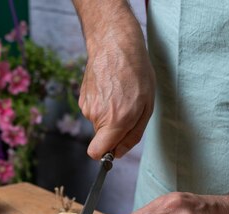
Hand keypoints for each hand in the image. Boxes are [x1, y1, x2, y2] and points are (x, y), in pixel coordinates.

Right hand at [75, 4, 154, 158]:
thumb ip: (133, 135)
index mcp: (115, 121)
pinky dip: (102, 104)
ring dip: (109, 115)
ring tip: (120, 93)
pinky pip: (93, 111)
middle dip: (114, 130)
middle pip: (102, 138)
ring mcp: (87, 106)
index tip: (115, 147)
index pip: (96, 153)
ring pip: (98, 123)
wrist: (114, 44)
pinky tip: (110, 88)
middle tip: (128, 108)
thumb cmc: (136, 73)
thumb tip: (117, 153)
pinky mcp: (82, 98)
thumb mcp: (146, 106)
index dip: (106, 154)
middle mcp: (97, 116)